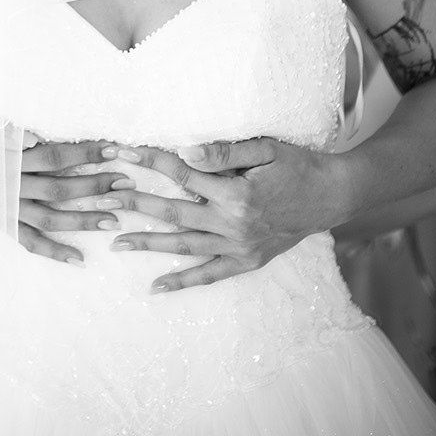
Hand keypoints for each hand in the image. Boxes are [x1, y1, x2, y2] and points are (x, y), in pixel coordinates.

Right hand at [18, 139, 130, 265]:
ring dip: (83, 220)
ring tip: (113, 221)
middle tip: (126, 184)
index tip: (116, 151)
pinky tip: (80, 260)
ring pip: (51, 218)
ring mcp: (11, 208)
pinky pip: (31, 242)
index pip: (56, 156)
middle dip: (95, 186)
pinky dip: (55, 252)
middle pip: (60, 188)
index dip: (86, 154)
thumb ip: (17, 132)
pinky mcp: (6, 225)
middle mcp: (14, 186)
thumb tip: (40, 138)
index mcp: (13, 159)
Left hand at [96, 138, 348, 292]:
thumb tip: (186, 150)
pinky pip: (209, 275)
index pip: (180, 172)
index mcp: (236, 193)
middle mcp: (233, 224)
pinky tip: (156, 287)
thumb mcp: (265, 148)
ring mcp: (239, 247)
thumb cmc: (297, 165)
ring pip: (184, 246)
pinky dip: (182, 282)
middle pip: (173, 212)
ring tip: (115, 242)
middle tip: (102, 199)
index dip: (148, 160)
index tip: (119, 152)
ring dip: (148, 244)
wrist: (332, 196)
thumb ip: (225, 151)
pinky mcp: (246, 262)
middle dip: (135, 204)